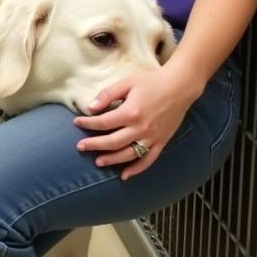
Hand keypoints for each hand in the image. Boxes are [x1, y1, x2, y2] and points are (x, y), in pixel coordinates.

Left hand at [73, 67, 198, 179]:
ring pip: (129, 154)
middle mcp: (141, 128)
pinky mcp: (162, 142)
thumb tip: (91, 107)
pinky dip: (137, 169)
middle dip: (94, 145)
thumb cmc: (152, 81)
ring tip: (98, 162)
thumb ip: (107, 94)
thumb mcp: (126, 82)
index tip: (76, 123)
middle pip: (113, 142)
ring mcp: (153, 137)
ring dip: (112, 160)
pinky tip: (124, 175)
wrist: (180, 86)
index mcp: (131, 112)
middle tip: (80, 147)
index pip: (103, 122)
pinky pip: (148, 160)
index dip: (87, 124)